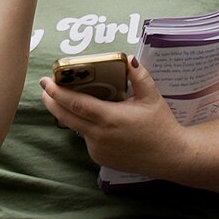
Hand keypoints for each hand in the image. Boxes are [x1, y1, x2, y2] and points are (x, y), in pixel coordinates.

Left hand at [40, 58, 181, 176]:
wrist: (173, 157)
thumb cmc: (162, 125)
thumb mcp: (152, 97)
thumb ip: (139, 77)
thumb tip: (128, 59)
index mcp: (110, 118)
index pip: (75, 103)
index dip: (56, 92)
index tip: (45, 81)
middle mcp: (100, 135)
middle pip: (65, 117)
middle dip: (51, 101)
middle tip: (45, 88)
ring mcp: (99, 149)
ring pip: (76, 128)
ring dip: (70, 114)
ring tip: (68, 100)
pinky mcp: (100, 159)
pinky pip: (87, 139)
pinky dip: (86, 128)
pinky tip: (94, 121)